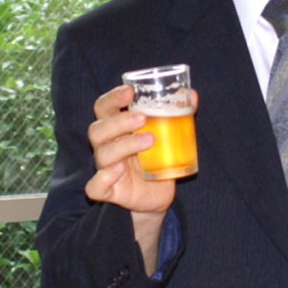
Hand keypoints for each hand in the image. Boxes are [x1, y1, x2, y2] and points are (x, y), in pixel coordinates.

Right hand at [84, 84, 189, 270]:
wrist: (159, 195)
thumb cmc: (158, 159)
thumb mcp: (168, 135)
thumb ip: (177, 114)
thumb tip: (191, 95)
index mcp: (115, 128)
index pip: (103, 108)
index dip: (112, 98)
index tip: (130, 92)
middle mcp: (106, 146)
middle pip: (98, 130)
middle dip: (119, 121)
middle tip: (142, 118)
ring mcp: (105, 169)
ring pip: (103, 154)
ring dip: (124, 145)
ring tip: (150, 140)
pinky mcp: (108, 191)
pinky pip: (95, 187)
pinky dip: (103, 178)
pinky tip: (118, 170)